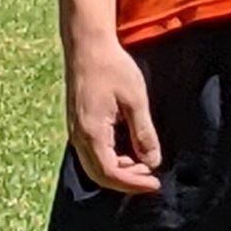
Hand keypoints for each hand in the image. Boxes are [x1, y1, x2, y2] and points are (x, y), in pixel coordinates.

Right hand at [66, 37, 161, 194]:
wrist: (87, 47)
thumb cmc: (112, 68)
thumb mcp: (135, 100)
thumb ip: (143, 133)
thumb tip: (152, 162)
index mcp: (92, 133)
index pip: (110, 173)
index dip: (133, 183)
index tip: (155, 183)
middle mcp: (78, 137)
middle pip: (99, 175)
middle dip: (126, 181)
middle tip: (151, 177)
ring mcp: (75, 132)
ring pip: (94, 166)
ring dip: (119, 171)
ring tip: (144, 163)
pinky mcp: (78, 125)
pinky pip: (92, 153)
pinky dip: (111, 159)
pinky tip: (129, 150)